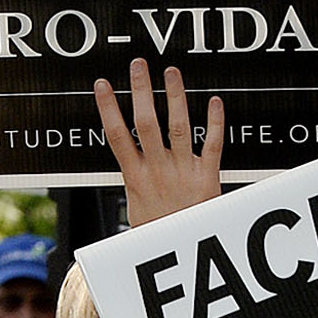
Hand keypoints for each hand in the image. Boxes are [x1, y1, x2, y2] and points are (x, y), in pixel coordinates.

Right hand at [93, 58, 225, 220]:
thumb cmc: (158, 230)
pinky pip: (213, 145)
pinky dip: (216, 123)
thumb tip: (120, 161)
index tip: (101, 85)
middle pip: (146, 123)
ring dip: (175, 97)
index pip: (116, 135)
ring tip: (171, 72)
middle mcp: (158, 170)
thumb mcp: (133, 208)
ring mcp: (183, 172)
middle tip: (138, 65)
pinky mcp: (208, 177)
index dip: (107, 108)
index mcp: (135, 177)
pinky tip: (214, 101)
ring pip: (179, 127)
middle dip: (141, 91)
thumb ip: (131, 180)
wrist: (184, 251)